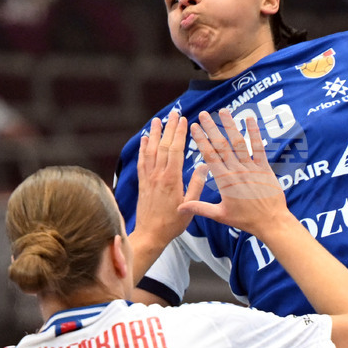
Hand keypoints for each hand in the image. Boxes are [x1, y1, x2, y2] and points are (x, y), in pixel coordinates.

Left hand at [134, 111, 205, 247]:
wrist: (150, 235)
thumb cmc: (172, 224)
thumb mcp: (190, 206)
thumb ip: (197, 185)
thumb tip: (204, 166)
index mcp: (172, 179)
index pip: (176, 150)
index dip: (180, 134)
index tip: (184, 121)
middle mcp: (158, 175)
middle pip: (164, 146)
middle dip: (169, 128)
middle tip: (174, 113)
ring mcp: (149, 178)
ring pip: (151, 151)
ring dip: (154, 134)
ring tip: (157, 120)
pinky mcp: (143, 183)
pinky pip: (142, 162)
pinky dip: (143, 149)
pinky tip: (144, 139)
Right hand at [178, 110, 287, 237]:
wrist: (271, 221)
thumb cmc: (245, 220)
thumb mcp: (220, 215)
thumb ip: (199, 208)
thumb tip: (179, 207)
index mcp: (224, 180)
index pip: (209, 155)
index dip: (201, 139)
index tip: (194, 127)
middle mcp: (236, 170)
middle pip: (221, 145)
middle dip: (211, 128)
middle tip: (203, 113)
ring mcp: (251, 167)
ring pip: (239, 142)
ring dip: (230, 126)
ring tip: (223, 111)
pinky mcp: (265, 168)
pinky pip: (259, 147)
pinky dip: (255, 132)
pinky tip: (250, 119)